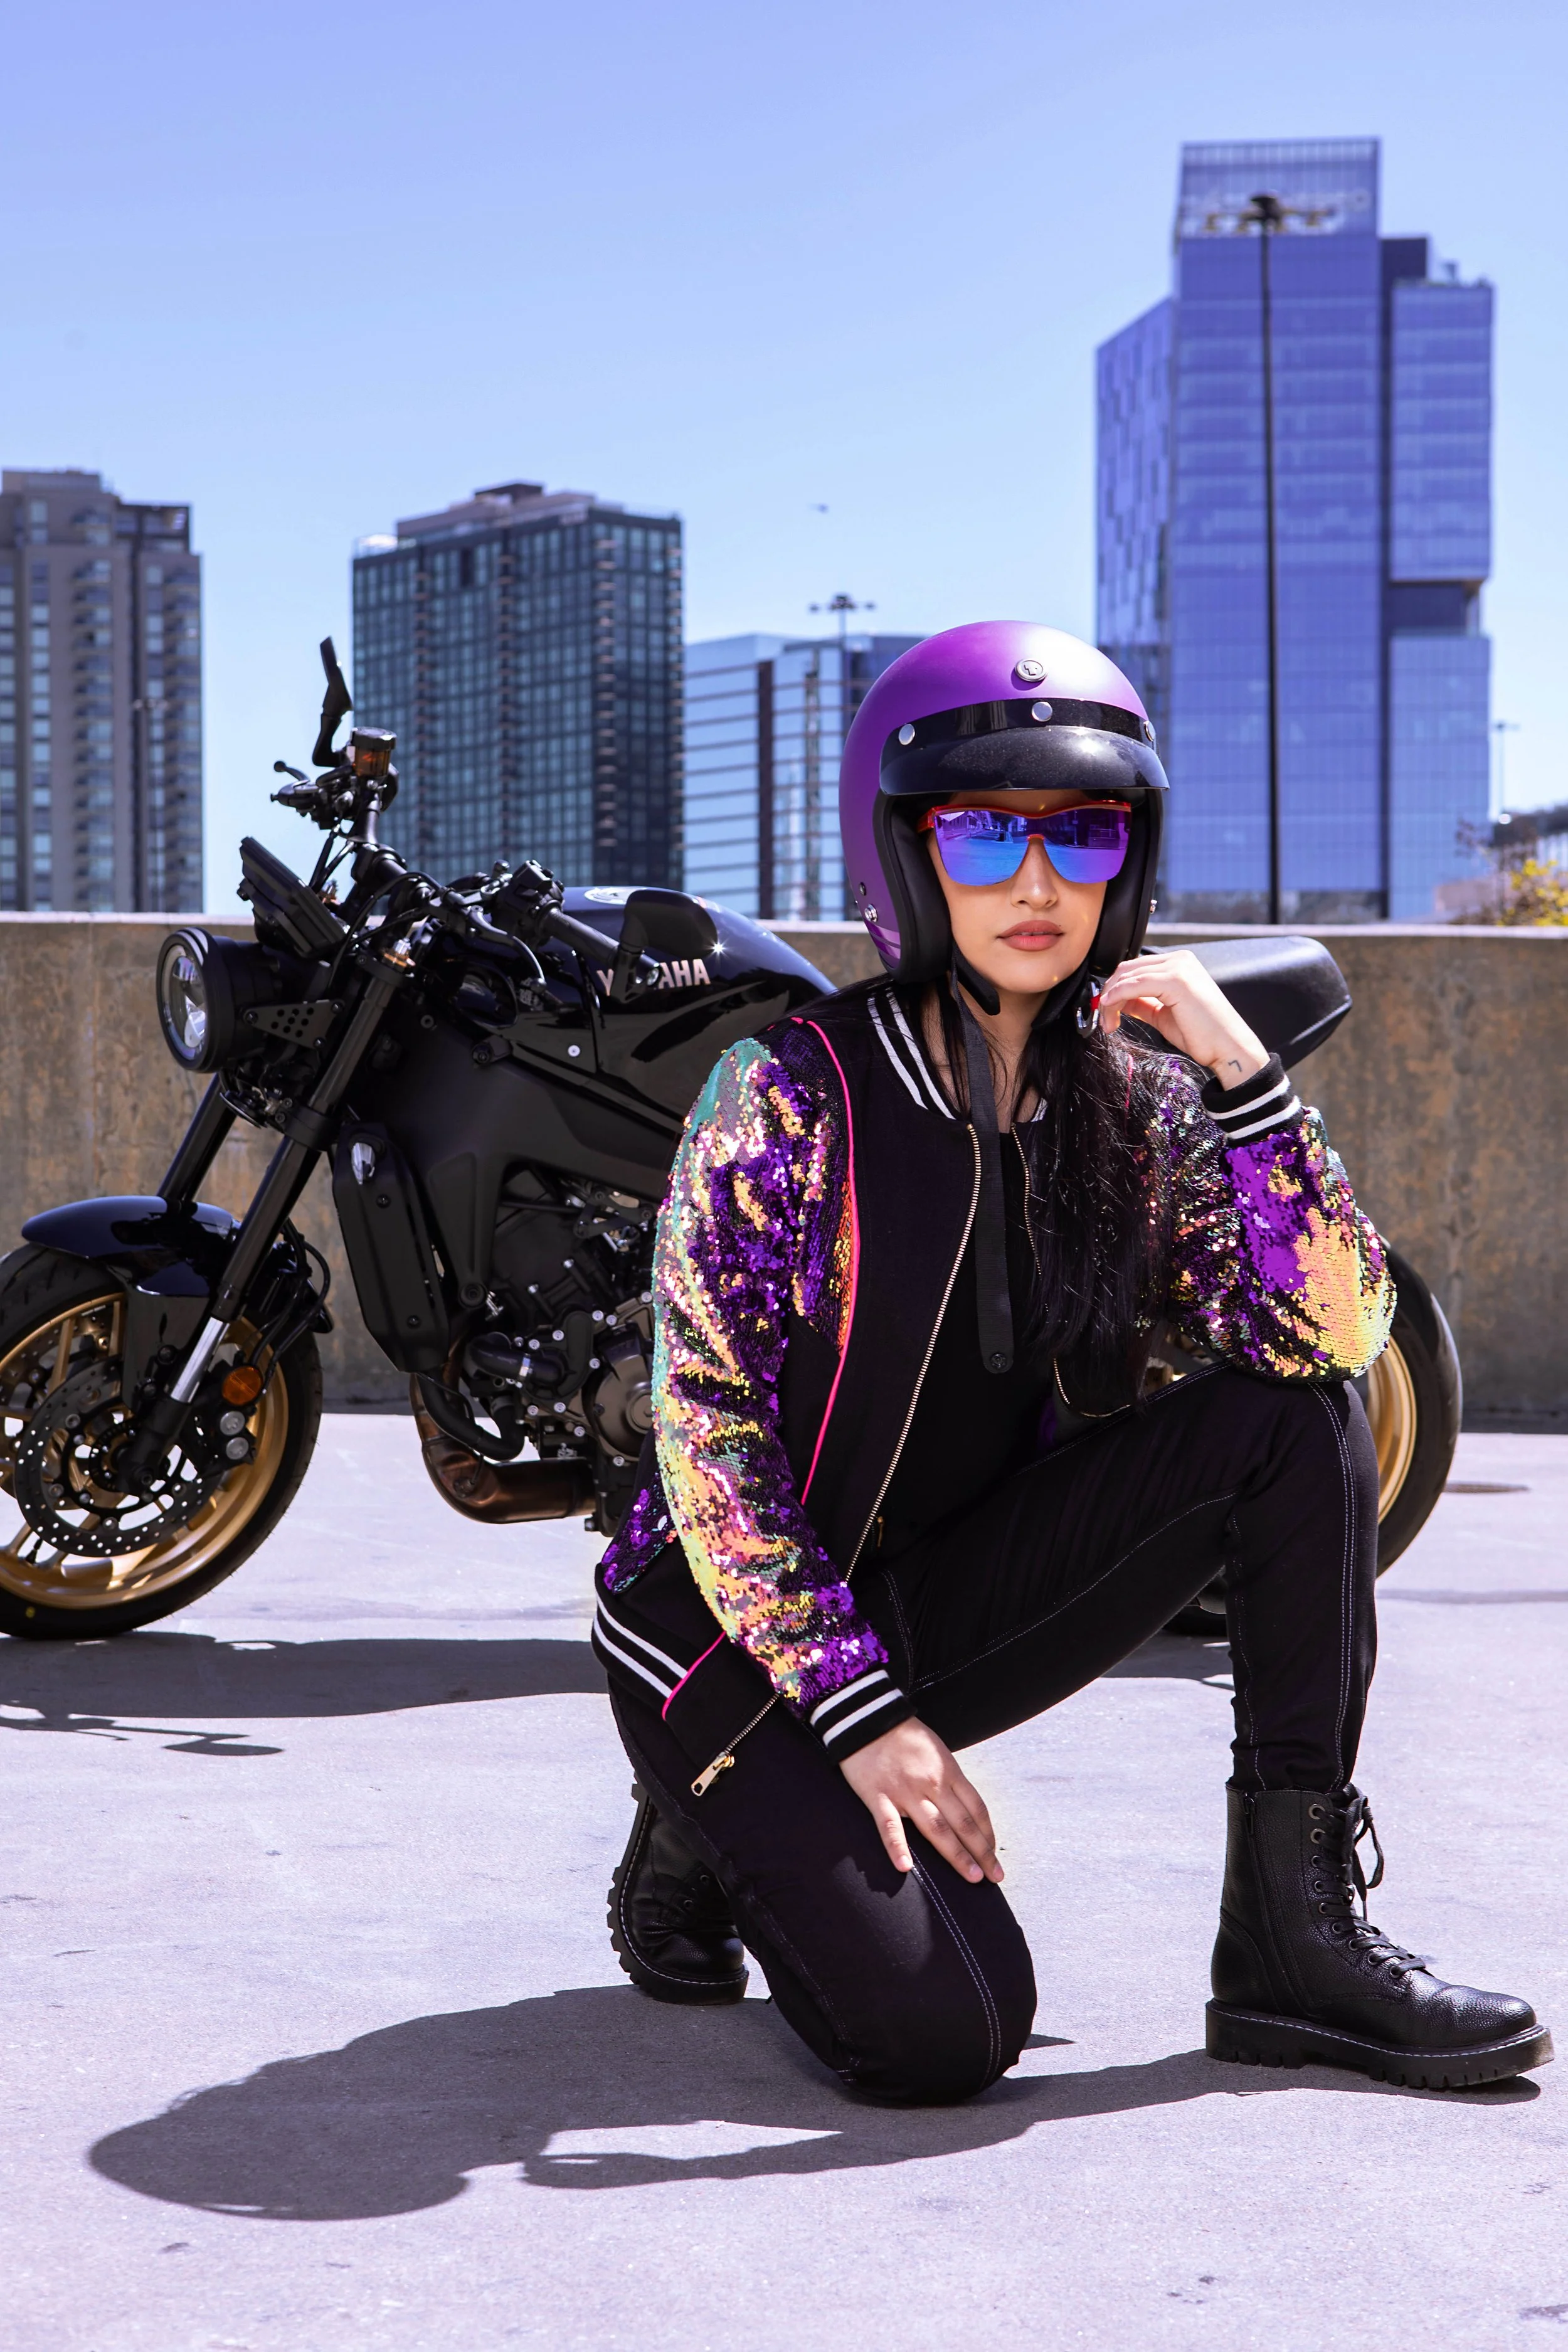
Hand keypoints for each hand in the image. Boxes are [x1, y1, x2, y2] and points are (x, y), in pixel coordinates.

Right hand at [840, 1717, 1003, 1885]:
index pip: (976, 1808)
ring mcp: (905, 1792)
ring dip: (957, 1856)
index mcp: (948, 1771)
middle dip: (982, 1852)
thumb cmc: (904, 1735)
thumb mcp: (937, 1751)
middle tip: (995, 1876)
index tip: (994, 1853)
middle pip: (963, 1823)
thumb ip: (949, 1779)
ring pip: (936, 1829)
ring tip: (972, 1877)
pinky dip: (897, 1847)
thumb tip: (963, 1808)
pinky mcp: (878, 1797)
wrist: (867, 1716)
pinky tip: (905, 1868)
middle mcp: (932, 1784)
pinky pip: (889, 1826)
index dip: (988, 1834)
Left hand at [1098, 948, 1267, 1087]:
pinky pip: (1135, 984)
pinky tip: (1110, 1011)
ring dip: (1110, 1001)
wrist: (1227, 1048)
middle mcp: (1180, 959)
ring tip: (1108, 1024)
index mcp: (1179, 963)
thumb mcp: (1163, 1014)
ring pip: (1128, 976)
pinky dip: (1117, 997)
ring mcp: (1179, 967)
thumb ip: (1142, 1003)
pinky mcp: (1176, 980)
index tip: (1105, 1010)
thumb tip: (1119, 1001)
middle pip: (1128, 969)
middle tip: (1103, 1020)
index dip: (1115, 988)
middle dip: (1109, 994)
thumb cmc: (1203, 1035)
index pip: (1136, 968)